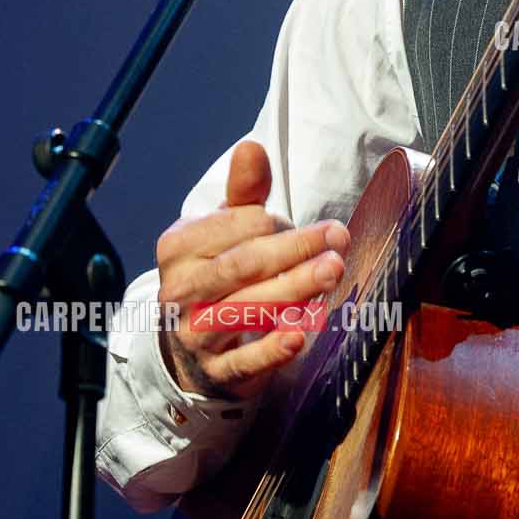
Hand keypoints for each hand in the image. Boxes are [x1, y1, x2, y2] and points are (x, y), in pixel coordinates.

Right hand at [156, 140, 348, 398]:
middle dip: (293, 251)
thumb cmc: (222, 270)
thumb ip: (244, 191)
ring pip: (243, 311)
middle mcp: (180, 289)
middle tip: (338, 239)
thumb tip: (251, 146)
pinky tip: (300, 336)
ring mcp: (194, 333)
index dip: (278, 224)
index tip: (319, 227)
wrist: (193, 343)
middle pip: (242, 266)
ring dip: (291, 291)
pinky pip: (243, 362)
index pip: (235, 228)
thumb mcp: (226, 229)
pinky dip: (271, 350)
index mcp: (179, 247)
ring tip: (332, 274)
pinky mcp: (216, 372)